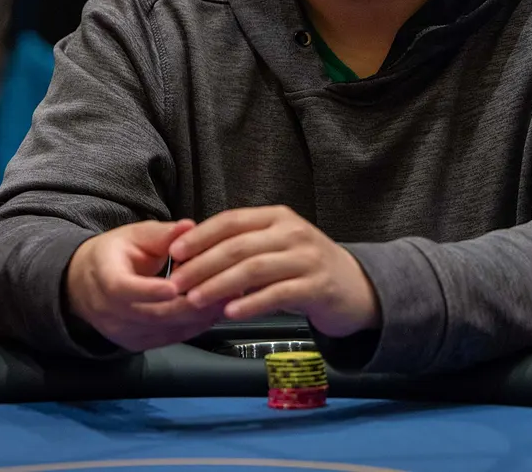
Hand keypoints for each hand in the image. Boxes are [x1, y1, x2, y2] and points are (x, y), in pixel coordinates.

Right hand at [67, 219, 222, 351]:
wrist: (86, 286)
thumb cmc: (114, 256)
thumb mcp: (133, 236)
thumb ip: (162, 234)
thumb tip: (188, 226)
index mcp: (105, 277)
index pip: (123, 289)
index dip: (149, 290)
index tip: (174, 287)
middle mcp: (109, 311)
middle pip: (151, 315)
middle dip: (188, 305)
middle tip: (220, 290)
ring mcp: (122, 332)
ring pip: (163, 330)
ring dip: (196, 317)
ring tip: (225, 300)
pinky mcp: (136, 343)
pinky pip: (168, 339)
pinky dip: (192, 327)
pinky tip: (212, 313)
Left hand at [168, 206, 377, 336]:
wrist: (356, 288)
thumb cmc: (306, 268)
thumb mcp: (277, 246)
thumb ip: (244, 247)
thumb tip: (194, 257)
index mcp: (277, 217)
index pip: (231, 220)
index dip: (200, 235)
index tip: (175, 251)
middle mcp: (292, 232)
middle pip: (238, 246)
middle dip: (202, 264)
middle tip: (177, 282)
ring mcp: (307, 258)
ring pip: (254, 269)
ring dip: (219, 284)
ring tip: (195, 299)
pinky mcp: (317, 286)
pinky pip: (277, 294)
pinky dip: (250, 303)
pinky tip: (230, 312)